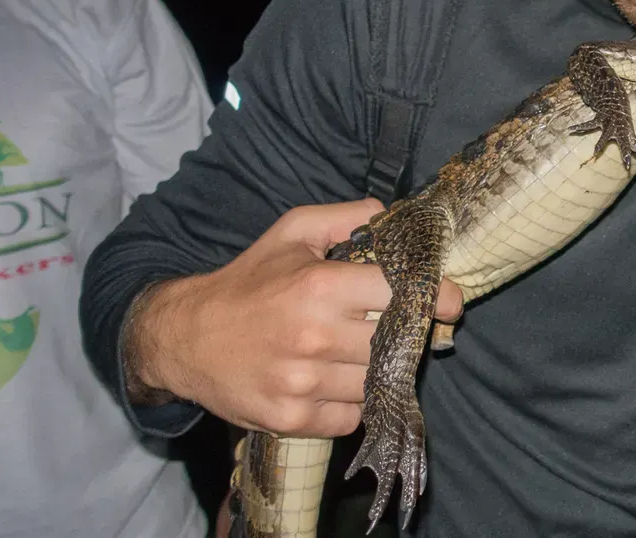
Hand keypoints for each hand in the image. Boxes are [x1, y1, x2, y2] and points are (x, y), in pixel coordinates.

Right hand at [127, 198, 464, 437]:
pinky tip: (337, 380)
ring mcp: (302, 383)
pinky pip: (351, 416)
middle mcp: (314, 337)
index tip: (450, 302)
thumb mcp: (292, 233)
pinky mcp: (291, 419)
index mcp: (318, 286)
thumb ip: (346, 217)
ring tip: (363, 352)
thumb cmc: (247, 281)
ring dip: (380, 369)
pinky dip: (353, 402)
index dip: (433, 296)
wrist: (185, 339)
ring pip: (377, 382)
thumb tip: (392, 214)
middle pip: (395, 343)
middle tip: (404, 327)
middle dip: (407, 335)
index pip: (400, 294)